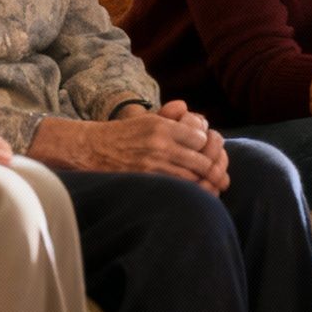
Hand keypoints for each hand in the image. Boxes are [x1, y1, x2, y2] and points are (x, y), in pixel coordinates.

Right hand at [28, 107, 227, 193]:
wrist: (89, 149)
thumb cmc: (122, 134)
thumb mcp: (146, 119)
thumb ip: (170, 119)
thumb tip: (190, 113)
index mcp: (162, 126)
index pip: (200, 138)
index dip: (210, 146)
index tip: (213, 153)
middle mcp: (159, 144)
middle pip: (200, 159)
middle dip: (214, 169)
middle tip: (222, 178)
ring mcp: (152, 164)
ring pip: (191, 178)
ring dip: (204, 184)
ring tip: (213, 189)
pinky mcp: (145, 180)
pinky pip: (175, 189)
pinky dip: (188, 193)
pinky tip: (195, 197)